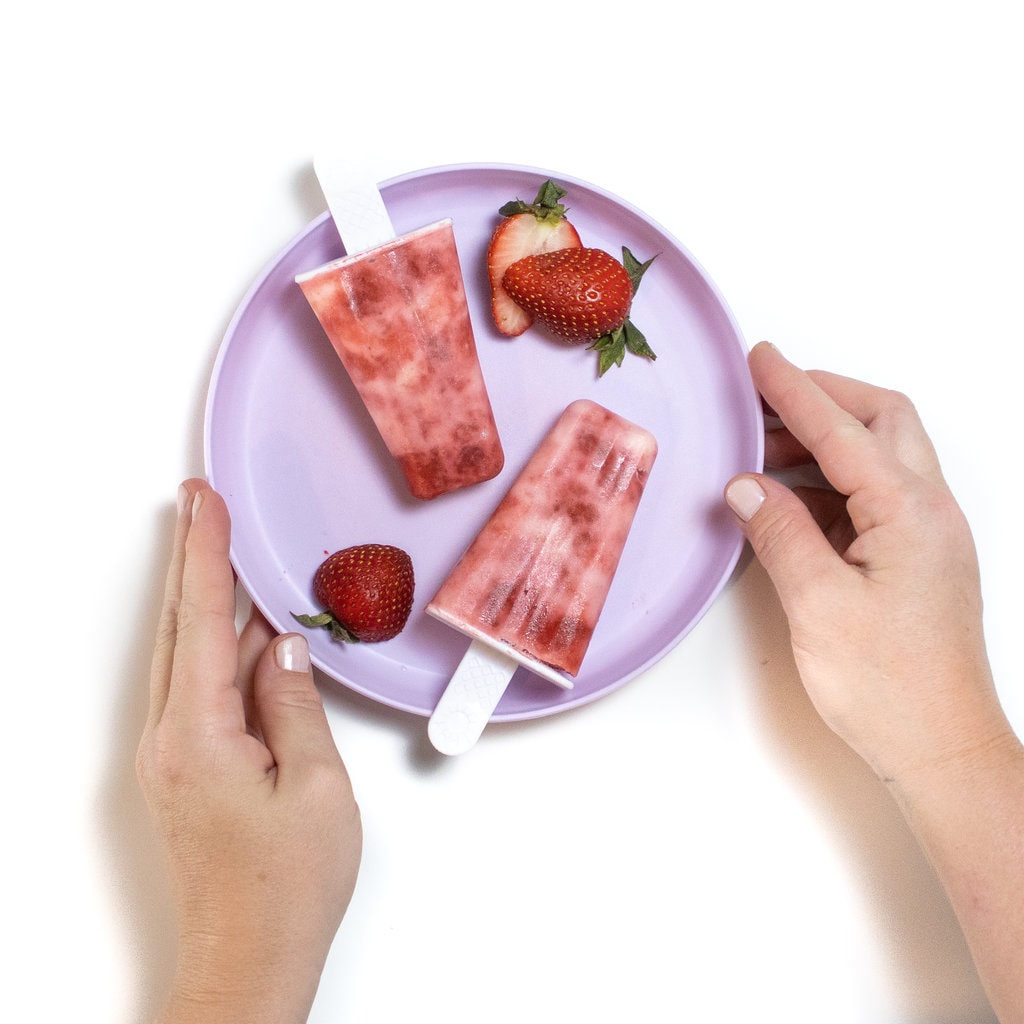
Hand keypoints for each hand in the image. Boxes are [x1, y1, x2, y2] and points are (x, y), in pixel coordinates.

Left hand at [137, 479, 361, 1023]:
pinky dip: (216, 648)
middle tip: (198, 501)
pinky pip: (197, 690)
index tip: (206, 503)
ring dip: (202, 601)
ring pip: (184, 657)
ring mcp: (169, 757)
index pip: (202, 623)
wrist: (248, 960)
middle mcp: (168, 741)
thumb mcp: (316, 786)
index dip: (206, 555)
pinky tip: (242, 632)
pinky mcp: (182, 770)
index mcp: (199, 737)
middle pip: (178, 628)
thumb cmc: (288, 885)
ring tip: (219, 548)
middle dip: (191, 558)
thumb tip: (285, 647)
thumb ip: (295, 705)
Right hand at [724, 342, 1008, 782]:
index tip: (758, 358)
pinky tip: (790, 502)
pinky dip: (832, 482)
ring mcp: (929, 534)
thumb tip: (747, 485)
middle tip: (766, 395)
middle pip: (883, 420)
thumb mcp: (817, 604)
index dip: (792, 390)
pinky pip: (876, 495)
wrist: (942, 747)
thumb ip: (780, 532)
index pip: (840, 429)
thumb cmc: (890, 688)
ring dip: (826, 441)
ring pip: (882, 455)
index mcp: (908, 512)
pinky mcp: (919, 558)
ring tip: (765, 452)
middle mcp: (929, 512)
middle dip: (824, 396)